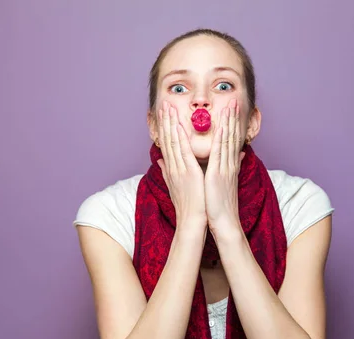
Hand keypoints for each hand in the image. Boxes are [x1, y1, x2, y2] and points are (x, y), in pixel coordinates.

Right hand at [156, 101, 206, 224]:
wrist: (192, 221)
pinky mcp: (188, 172)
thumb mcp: (176, 186)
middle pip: (167, 139)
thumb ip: (168, 171)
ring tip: (168, 107)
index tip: (164, 114)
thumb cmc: (188, 205)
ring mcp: (179, 169)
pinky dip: (180, 137)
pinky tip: (179, 125)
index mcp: (172, 169)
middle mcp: (173, 166)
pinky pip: (183, 151)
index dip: (165, 127)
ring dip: (171, 123)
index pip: (167, 144)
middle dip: (165, 120)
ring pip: (173, 141)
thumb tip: (161, 161)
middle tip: (164, 103)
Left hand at [205, 98, 245, 233]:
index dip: (231, 125)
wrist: (224, 222)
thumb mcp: (222, 184)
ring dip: (228, 123)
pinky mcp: (219, 174)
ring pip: (227, 141)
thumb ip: (224, 168)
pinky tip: (222, 126)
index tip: (231, 111)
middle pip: (231, 137)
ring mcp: (225, 168)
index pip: (229, 141)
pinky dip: (221, 139)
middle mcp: (228, 165)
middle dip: (233, 118)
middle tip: (234, 101)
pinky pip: (220, 154)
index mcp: (227, 166)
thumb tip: (230, 158)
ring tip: (230, 106)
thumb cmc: (218, 206)